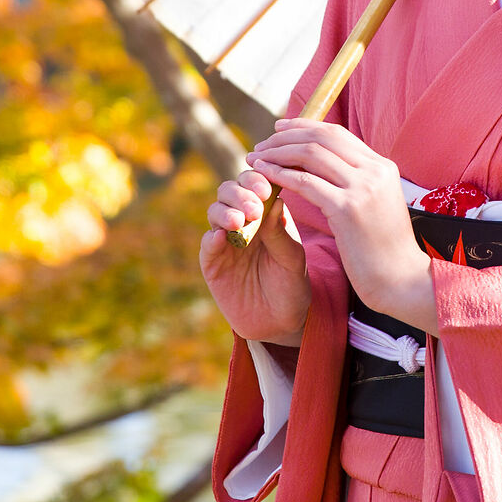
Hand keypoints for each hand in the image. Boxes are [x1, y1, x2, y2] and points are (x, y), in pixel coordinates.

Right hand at [198, 167, 309, 345]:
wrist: (281, 321)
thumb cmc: (292, 284)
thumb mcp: (293, 258)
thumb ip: (280, 232)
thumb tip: (274, 200)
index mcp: (267, 212)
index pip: (255, 183)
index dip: (257, 180)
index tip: (266, 189)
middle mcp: (243, 220)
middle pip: (230, 190)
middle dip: (240, 194)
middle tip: (253, 208)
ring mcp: (226, 240)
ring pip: (215, 211)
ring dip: (225, 211)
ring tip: (239, 221)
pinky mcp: (212, 262)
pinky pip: (207, 244)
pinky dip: (212, 237)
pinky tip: (222, 238)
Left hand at [247, 119, 435, 333]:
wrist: (401, 279)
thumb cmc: (384, 249)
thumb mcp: (377, 205)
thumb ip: (357, 183)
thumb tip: (325, 168)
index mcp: (382, 166)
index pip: (336, 133)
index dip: (304, 127)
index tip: (280, 130)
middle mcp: (375, 170)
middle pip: (322, 137)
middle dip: (286, 136)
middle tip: (261, 144)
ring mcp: (363, 188)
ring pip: (310, 154)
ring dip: (277, 153)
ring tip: (256, 159)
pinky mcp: (347, 209)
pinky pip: (305, 182)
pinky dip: (280, 174)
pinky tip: (264, 175)